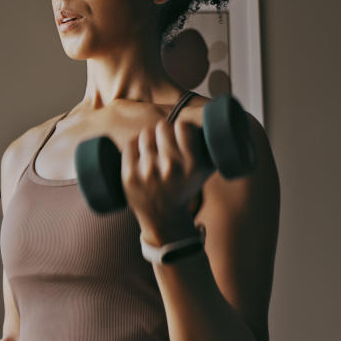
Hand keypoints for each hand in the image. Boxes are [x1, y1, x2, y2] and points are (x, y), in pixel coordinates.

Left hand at [121, 115, 206, 241]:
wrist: (164, 218)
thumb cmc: (185, 188)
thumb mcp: (205, 171)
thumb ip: (210, 147)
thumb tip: (211, 122)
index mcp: (192, 166)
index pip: (183, 126)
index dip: (181, 128)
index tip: (180, 134)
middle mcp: (171, 168)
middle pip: (162, 127)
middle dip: (164, 132)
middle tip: (165, 143)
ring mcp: (148, 172)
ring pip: (146, 133)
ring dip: (150, 138)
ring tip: (154, 150)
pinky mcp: (129, 176)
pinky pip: (131, 143)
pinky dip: (136, 146)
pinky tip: (141, 155)